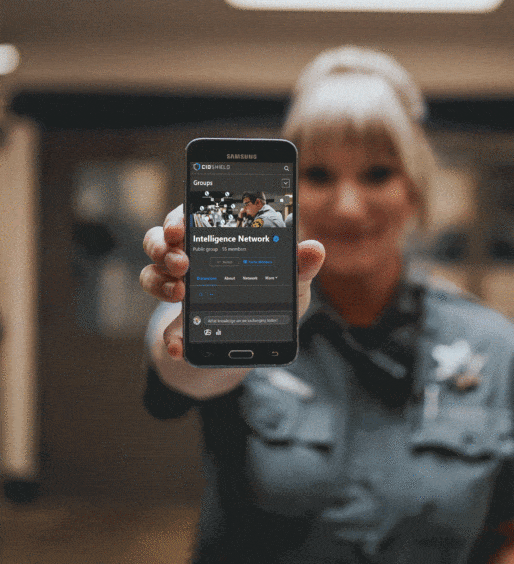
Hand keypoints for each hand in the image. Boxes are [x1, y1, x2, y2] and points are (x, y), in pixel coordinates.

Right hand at [140, 204, 324, 359]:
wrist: (253, 346)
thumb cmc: (271, 302)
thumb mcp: (291, 285)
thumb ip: (301, 267)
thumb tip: (314, 248)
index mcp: (217, 241)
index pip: (191, 216)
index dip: (179, 217)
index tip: (180, 227)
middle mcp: (191, 260)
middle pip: (160, 239)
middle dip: (163, 246)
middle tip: (182, 262)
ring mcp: (179, 291)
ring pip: (150, 274)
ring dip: (159, 282)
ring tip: (180, 292)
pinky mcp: (179, 328)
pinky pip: (165, 330)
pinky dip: (171, 339)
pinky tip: (180, 347)